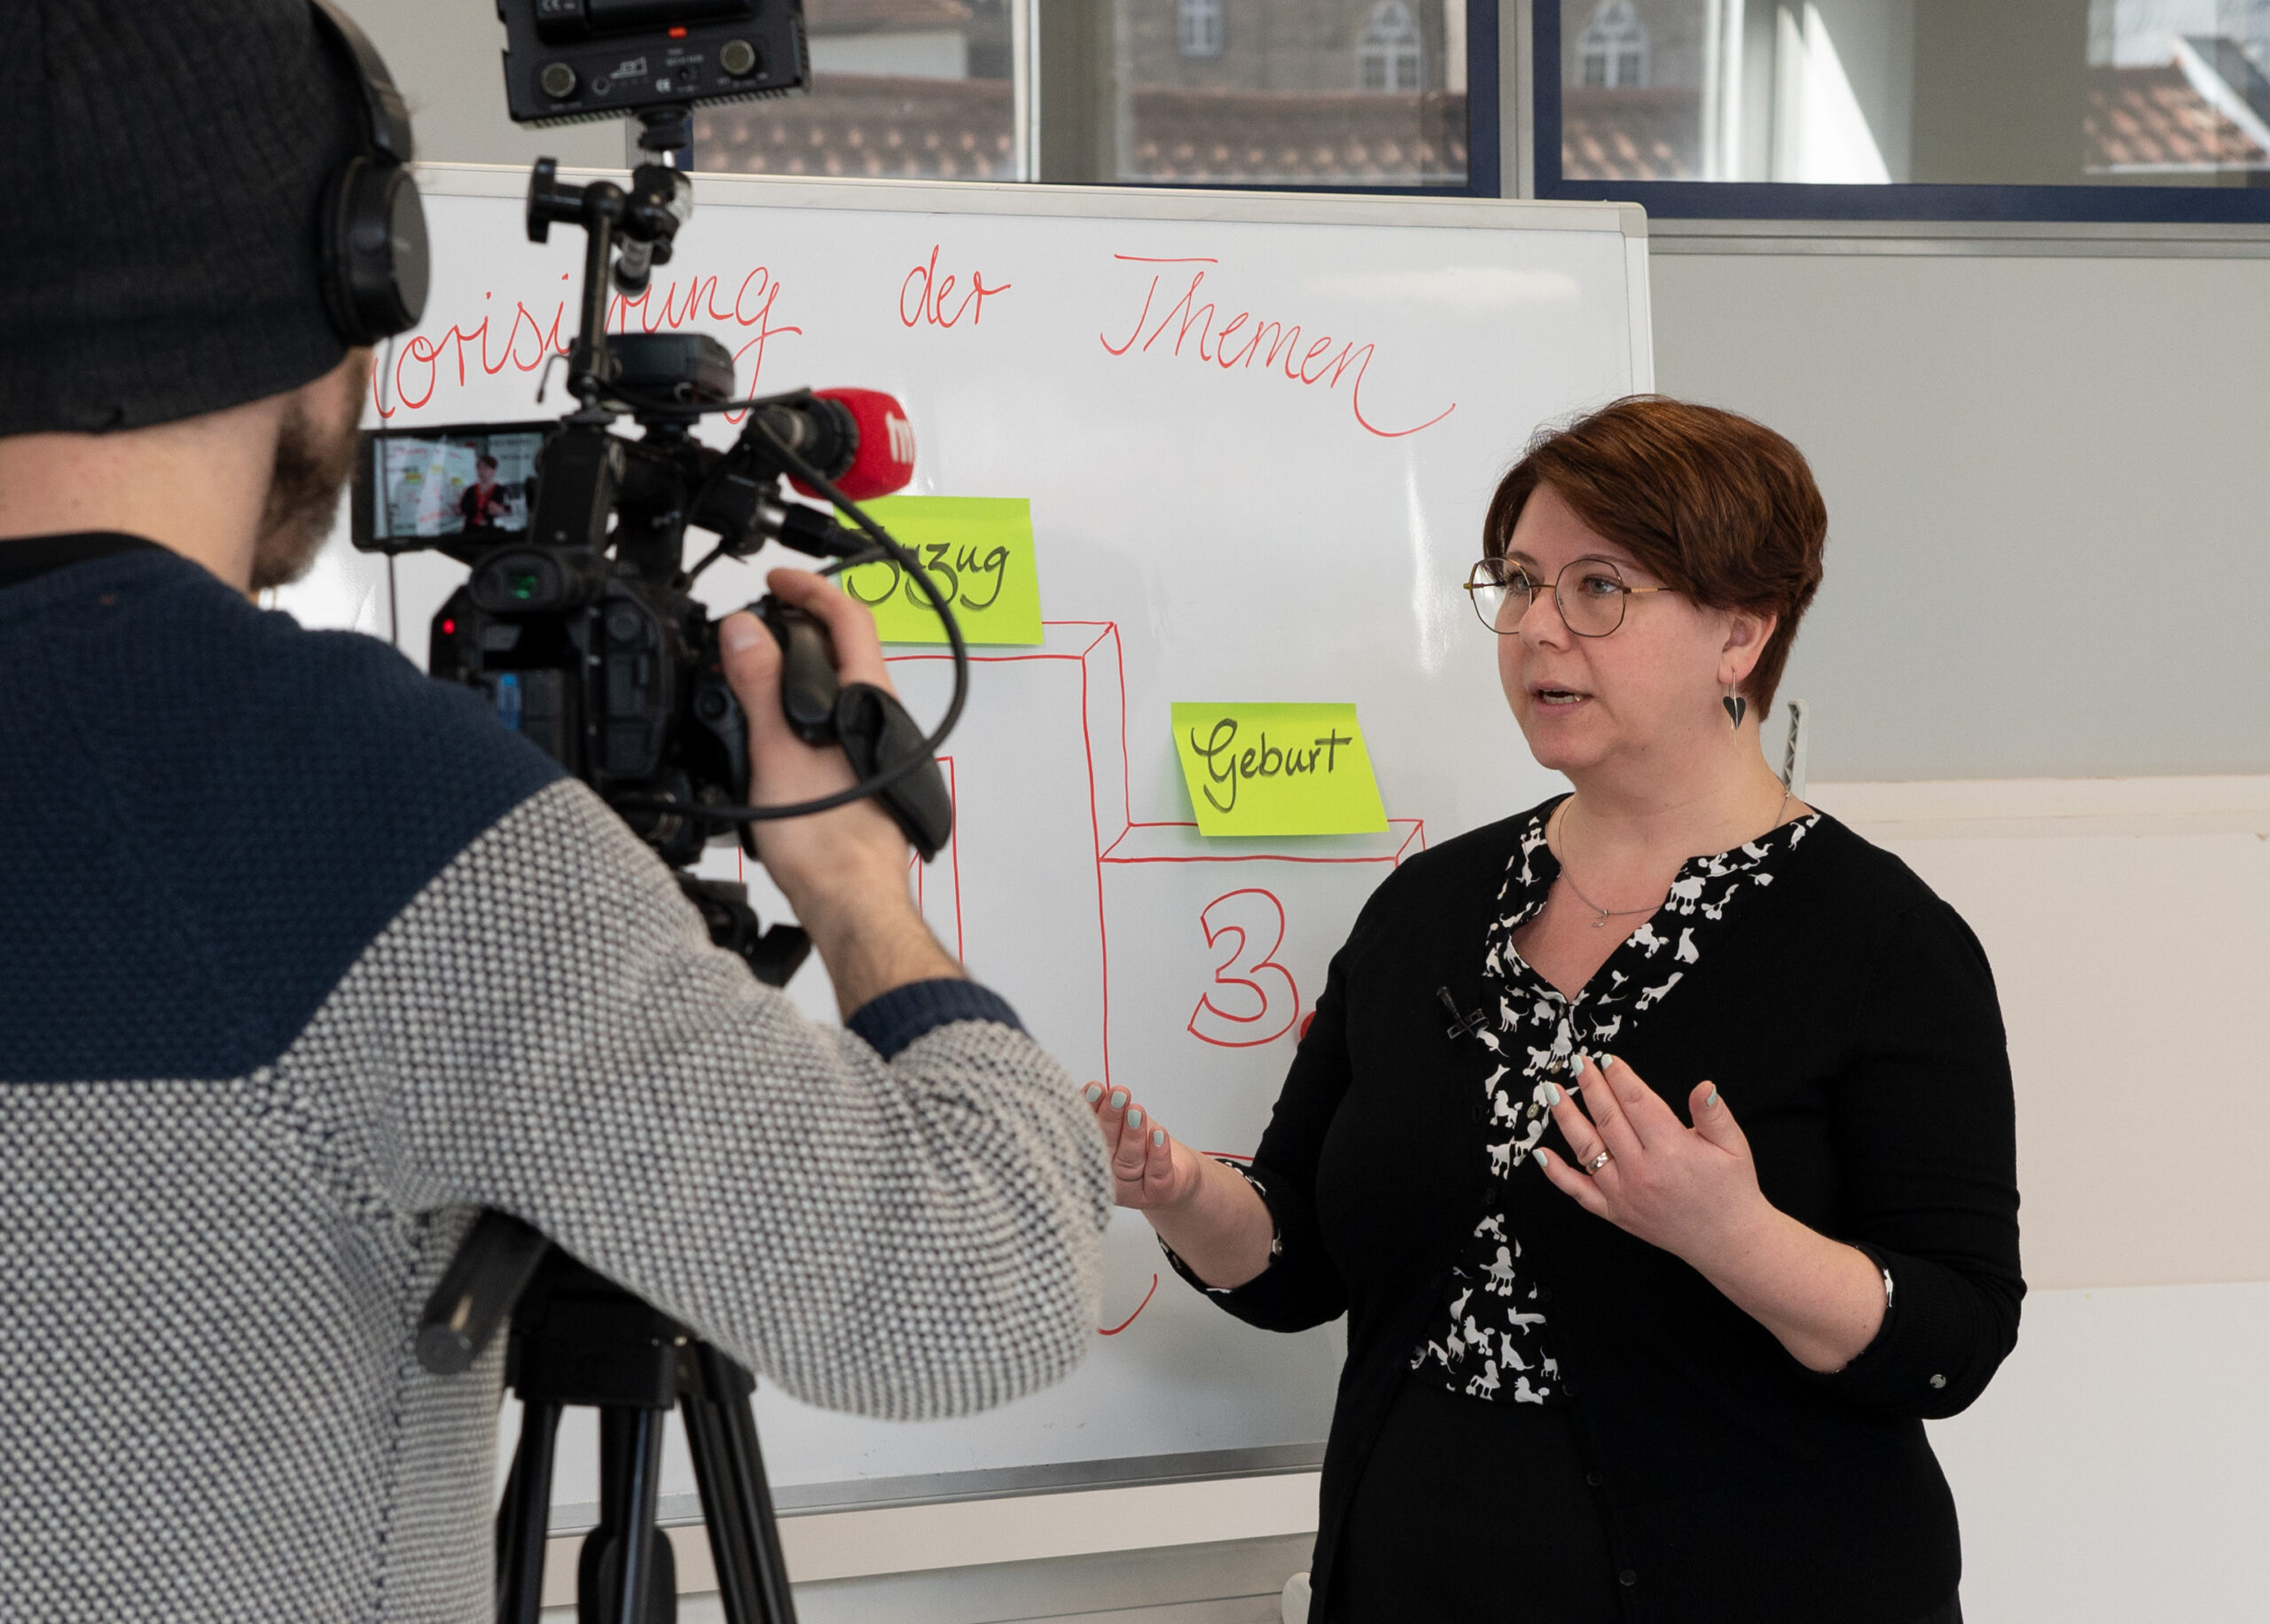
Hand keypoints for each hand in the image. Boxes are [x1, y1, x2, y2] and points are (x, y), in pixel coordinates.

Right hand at [719, 569, 959, 1013]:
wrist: (852, 902)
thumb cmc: (828, 843)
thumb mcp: (777, 752)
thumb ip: (759, 685)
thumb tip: (744, 631)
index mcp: (868, 699)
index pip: (848, 617)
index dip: (811, 588)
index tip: (777, 579)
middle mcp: (880, 719)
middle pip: (846, 648)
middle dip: (800, 625)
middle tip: (757, 621)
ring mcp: (874, 748)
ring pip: (839, 688)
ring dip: (799, 668)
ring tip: (754, 669)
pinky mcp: (864, 776)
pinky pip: (832, 723)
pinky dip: (801, 707)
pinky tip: (773, 728)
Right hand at [1084, 1083, 1206, 1211]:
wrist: (1177, 1172)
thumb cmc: (1142, 1145)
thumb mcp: (1123, 1123)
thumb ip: (1107, 1109)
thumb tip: (1097, 1087)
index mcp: (1089, 1157)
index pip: (1085, 1131)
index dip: (1090, 1108)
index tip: (1095, 1088)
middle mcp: (1106, 1176)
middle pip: (1105, 1146)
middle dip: (1111, 1117)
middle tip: (1118, 1095)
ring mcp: (1130, 1188)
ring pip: (1130, 1160)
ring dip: (1133, 1133)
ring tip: (1136, 1110)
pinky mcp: (1156, 1194)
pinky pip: (1156, 1173)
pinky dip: (1158, 1152)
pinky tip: (1159, 1134)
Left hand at [1535, 1052, 1769, 1273]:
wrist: (1727, 1240)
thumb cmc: (1731, 1189)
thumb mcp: (1734, 1146)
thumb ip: (1714, 1115)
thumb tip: (1703, 1086)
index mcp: (1673, 1150)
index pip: (1637, 1103)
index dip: (1620, 1077)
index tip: (1607, 1059)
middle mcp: (1643, 1172)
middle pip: (1608, 1119)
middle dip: (1590, 1086)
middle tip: (1578, 1062)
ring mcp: (1624, 1194)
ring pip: (1586, 1149)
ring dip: (1566, 1117)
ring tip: (1553, 1091)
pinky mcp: (1615, 1213)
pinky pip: (1579, 1191)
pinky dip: (1557, 1173)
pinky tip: (1540, 1153)